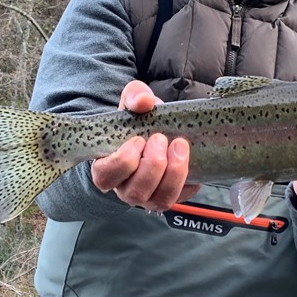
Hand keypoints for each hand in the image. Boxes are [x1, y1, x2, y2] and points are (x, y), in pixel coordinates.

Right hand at [90, 80, 199, 211]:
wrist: (159, 128)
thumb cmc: (139, 119)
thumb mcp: (133, 102)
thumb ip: (135, 96)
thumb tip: (144, 101)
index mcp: (108, 167)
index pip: (105, 176)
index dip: (122, 162)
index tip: (138, 139)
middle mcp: (126, 188)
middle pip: (134, 192)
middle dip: (152, 165)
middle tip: (161, 139)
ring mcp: (149, 196)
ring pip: (159, 200)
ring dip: (173, 173)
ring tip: (180, 146)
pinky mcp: (171, 195)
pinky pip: (182, 196)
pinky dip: (189, 180)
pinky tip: (191, 159)